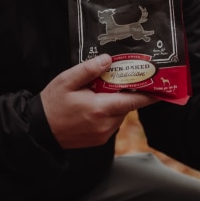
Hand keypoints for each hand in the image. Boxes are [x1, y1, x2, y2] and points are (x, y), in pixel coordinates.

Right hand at [40, 55, 154, 148]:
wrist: (38, 131)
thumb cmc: (51, 104)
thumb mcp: (66, 80)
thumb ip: (89, 70)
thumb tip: (108, 60)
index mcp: (100, 108)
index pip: (133, 101)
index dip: (149, 95)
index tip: (161, 89)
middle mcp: (105, 124)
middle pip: (127, 106)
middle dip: (127, 94)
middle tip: (123, 80)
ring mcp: (103, 134)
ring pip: (120, 115)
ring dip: (116, 104)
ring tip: (101, 93)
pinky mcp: (99, 140)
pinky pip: (112, 124)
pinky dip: (109, 114)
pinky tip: (95, 106)